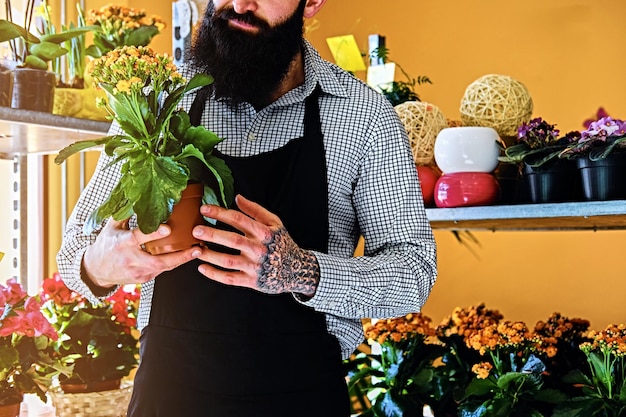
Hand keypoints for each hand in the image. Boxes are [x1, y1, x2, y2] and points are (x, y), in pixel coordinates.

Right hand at [83, 219, 200, 288]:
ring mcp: (137, 271)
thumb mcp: (111, 227)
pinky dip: (175, 264)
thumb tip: (136, 194)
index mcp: (121, 244)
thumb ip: (125, 212)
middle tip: (195, 248)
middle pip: (156, 261)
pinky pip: (162, 272)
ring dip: (182, 261)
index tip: (168, 228)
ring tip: (198, 251)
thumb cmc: (105, 245)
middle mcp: (130, 259)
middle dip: (178, 256)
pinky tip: (187, 256)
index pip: (137, 238)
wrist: (96, 269)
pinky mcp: (143, 279)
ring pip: (163, 268)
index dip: (153, 234)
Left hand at [192, 195, 319, 296]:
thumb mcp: (274, 223)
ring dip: (210, 255)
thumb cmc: (281, 243)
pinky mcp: (251, 281)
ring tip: (196, 249)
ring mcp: (254, 266)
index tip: (204, 209)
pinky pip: (230, 278)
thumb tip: (237, 198)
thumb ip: (256, 210)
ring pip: (229, 260)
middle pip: (233, 240)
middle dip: (213, 234)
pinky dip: (215, 274)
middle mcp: (259, 249)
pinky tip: (202, 268)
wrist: (296, 269)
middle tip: (196, 230)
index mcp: (264, 233)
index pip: (239, 220)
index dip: (220, 213)